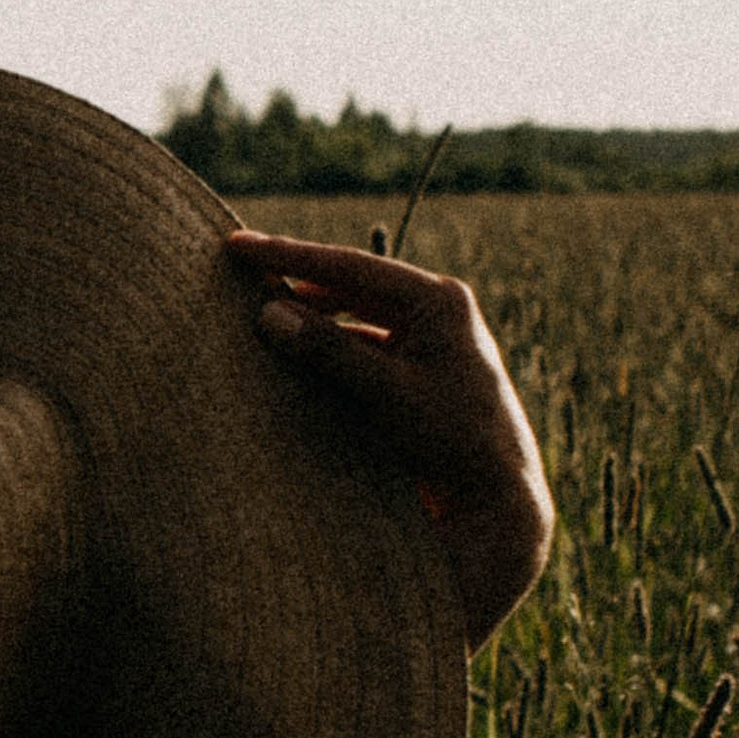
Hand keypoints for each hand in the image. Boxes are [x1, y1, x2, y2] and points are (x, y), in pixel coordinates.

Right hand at [225, 227, 554, 645]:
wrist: (499, 492)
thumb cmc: (453, 439)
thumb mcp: (388, 392)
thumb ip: (330, 351)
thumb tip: (270, 313)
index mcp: (438, 299)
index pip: (350, 266)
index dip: (290, 254)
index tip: (239, 245)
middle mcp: (439, 308)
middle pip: (354, 283)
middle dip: (300, 280)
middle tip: (246, 269)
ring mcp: (433, 337)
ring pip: (360, 313)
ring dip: (316, 314)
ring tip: (267, 313)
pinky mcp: (424, 367)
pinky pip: (369, 342)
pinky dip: (334, 345)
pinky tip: (303, 357)